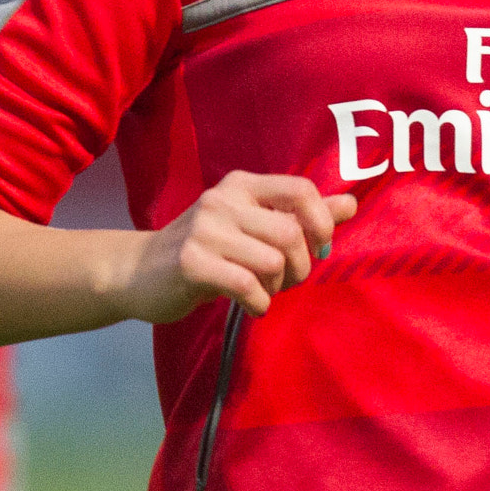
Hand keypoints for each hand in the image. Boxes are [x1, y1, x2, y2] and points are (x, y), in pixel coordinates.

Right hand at [116, 170, 356, 322]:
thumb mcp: (251, 225)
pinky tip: (249, 305)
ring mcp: (204, 230)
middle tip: (285, 281)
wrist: (138, 272)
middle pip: (290, 233)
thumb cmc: (205, 249)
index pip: (300, 189)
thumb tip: (351, 203)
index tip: (318, 248)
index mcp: (242, 185)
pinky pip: (247, 286)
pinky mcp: (191, 263)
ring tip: (261, 291)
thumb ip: (300, 214)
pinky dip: (258, 303)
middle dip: (299, 267)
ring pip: (272, 262)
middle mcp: (223, 200)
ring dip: (276, 287)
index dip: (321, 223)